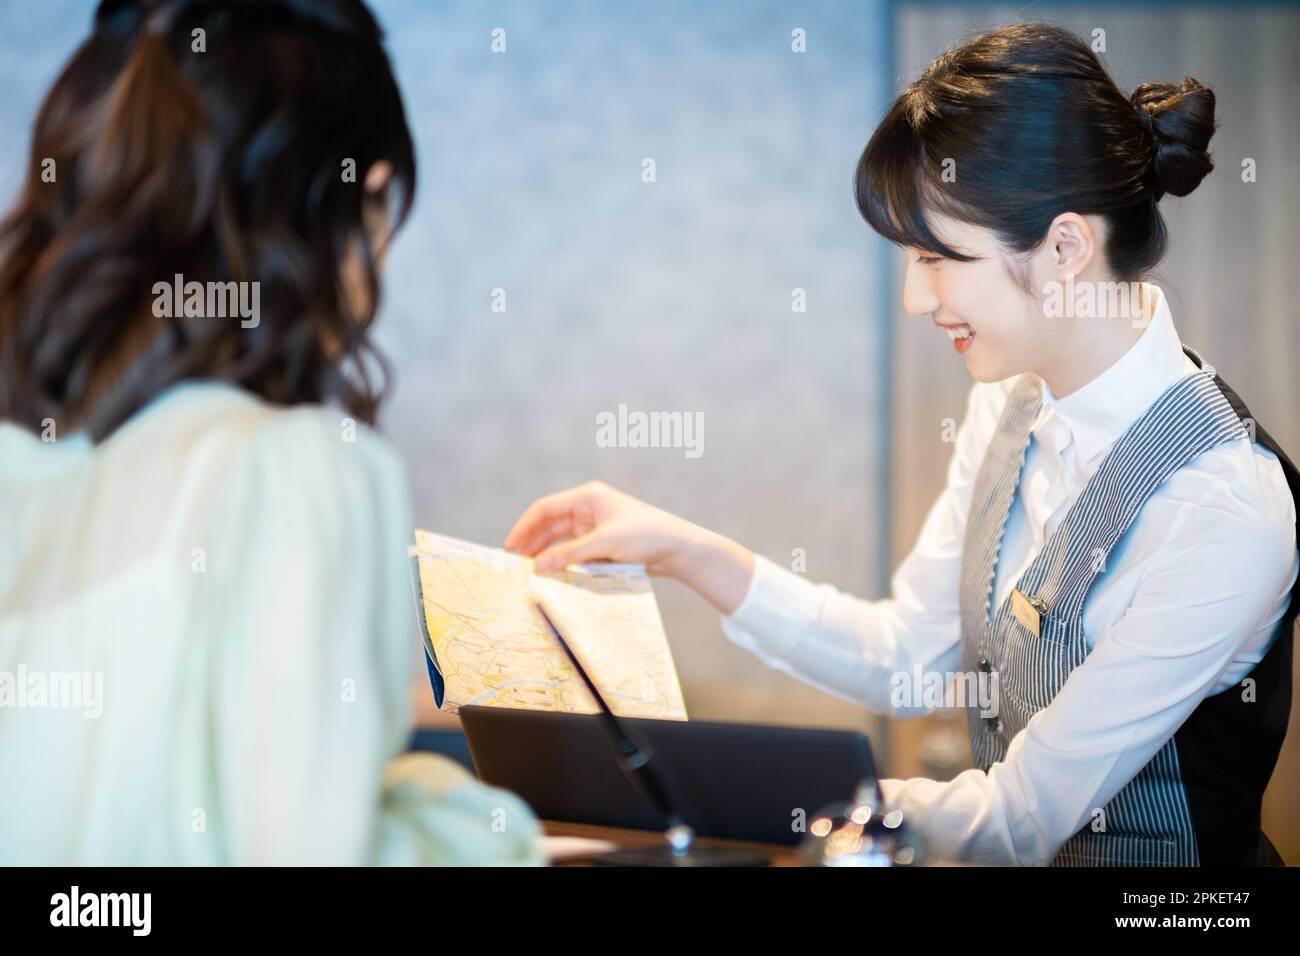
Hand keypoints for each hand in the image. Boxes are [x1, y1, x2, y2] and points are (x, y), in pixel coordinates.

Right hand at [504, 481, 699, 576]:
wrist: (677, 548)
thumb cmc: (646, 535)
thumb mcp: (605, 544)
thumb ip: (569, 555)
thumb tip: (538, 566)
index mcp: (588, 496)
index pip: (546, 508)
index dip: (525, 526)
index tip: (510, 546)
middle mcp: (588, 508)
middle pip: (551, 525)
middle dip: (533, 543)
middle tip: (515, 564)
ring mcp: (594, 526)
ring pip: (561, 540)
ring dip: (547, 554)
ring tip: (530, 572)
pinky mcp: (601, 543)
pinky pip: (574, 551)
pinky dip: (563, 561)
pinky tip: (552, 574)